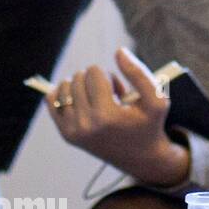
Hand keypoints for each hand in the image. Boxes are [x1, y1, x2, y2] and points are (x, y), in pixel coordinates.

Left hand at [45, 47, 189, 186]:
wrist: (141, 157)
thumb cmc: (150, 124)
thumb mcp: (157, 100)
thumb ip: (140, 73)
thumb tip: (118, 50)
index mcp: (107, 116)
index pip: (94, 73)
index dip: (109, 75)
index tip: (120, 89)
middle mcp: (85, 125)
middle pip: (78, 78)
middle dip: (95, 80)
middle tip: (111, 96)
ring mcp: (72, 131)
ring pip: (64, 86)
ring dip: (81, 86)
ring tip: (98, 100)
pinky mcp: (66, 134)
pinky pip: (51, 100)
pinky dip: (63, 92)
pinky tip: (81, 100)